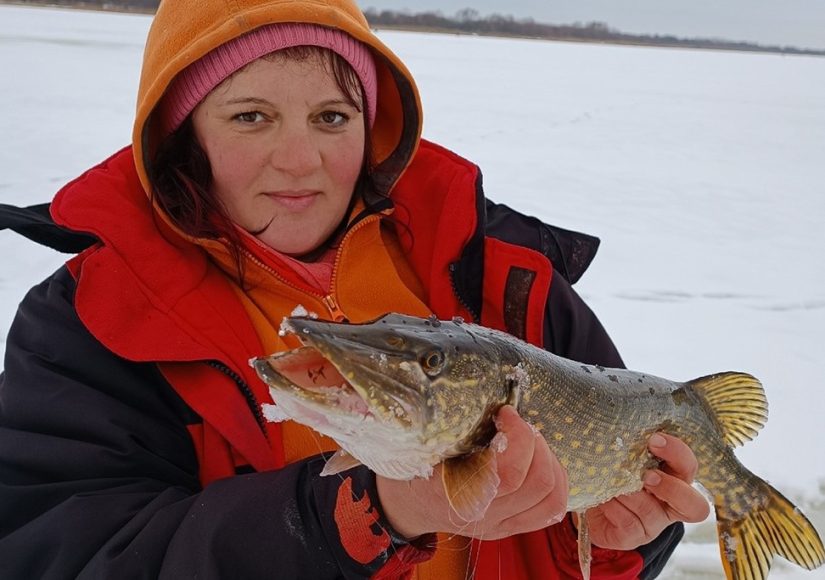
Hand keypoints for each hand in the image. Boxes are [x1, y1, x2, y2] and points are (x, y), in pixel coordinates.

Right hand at [377, 405, 568, 539]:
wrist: (406, 504)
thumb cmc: (414, 466)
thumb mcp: (423, 445)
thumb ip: (450, 429)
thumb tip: (480, 393)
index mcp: (457, 496)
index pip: (510, 475)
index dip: (519, 437)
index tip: (506, 413)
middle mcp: (483, 517)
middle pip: (538, 484)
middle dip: (537, 443)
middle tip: (519, 424)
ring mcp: (500, 526)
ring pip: (552, 500)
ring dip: (550, 462)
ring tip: (532, 442)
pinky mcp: (511, 528)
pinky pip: (551, 510)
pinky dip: (556, 481)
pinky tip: (540, 461)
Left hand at [582, 433, 710, 550]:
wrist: (589, 501)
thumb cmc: (612, 473)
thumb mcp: (624, 458)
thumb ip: (632, 449)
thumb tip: (624, 431)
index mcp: (673, 479)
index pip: (690, 468)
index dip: (678, 454)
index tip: (654, 440)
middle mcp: (669, 505)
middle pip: (694, 505)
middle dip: (671, 487)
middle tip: (646, 475)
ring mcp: (654, 525)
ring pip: (650, 511)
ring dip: (628, 494)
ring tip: (611, 483)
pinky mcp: (633, 538)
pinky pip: (628, 522)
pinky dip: (613, 507)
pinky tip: (603, 500)